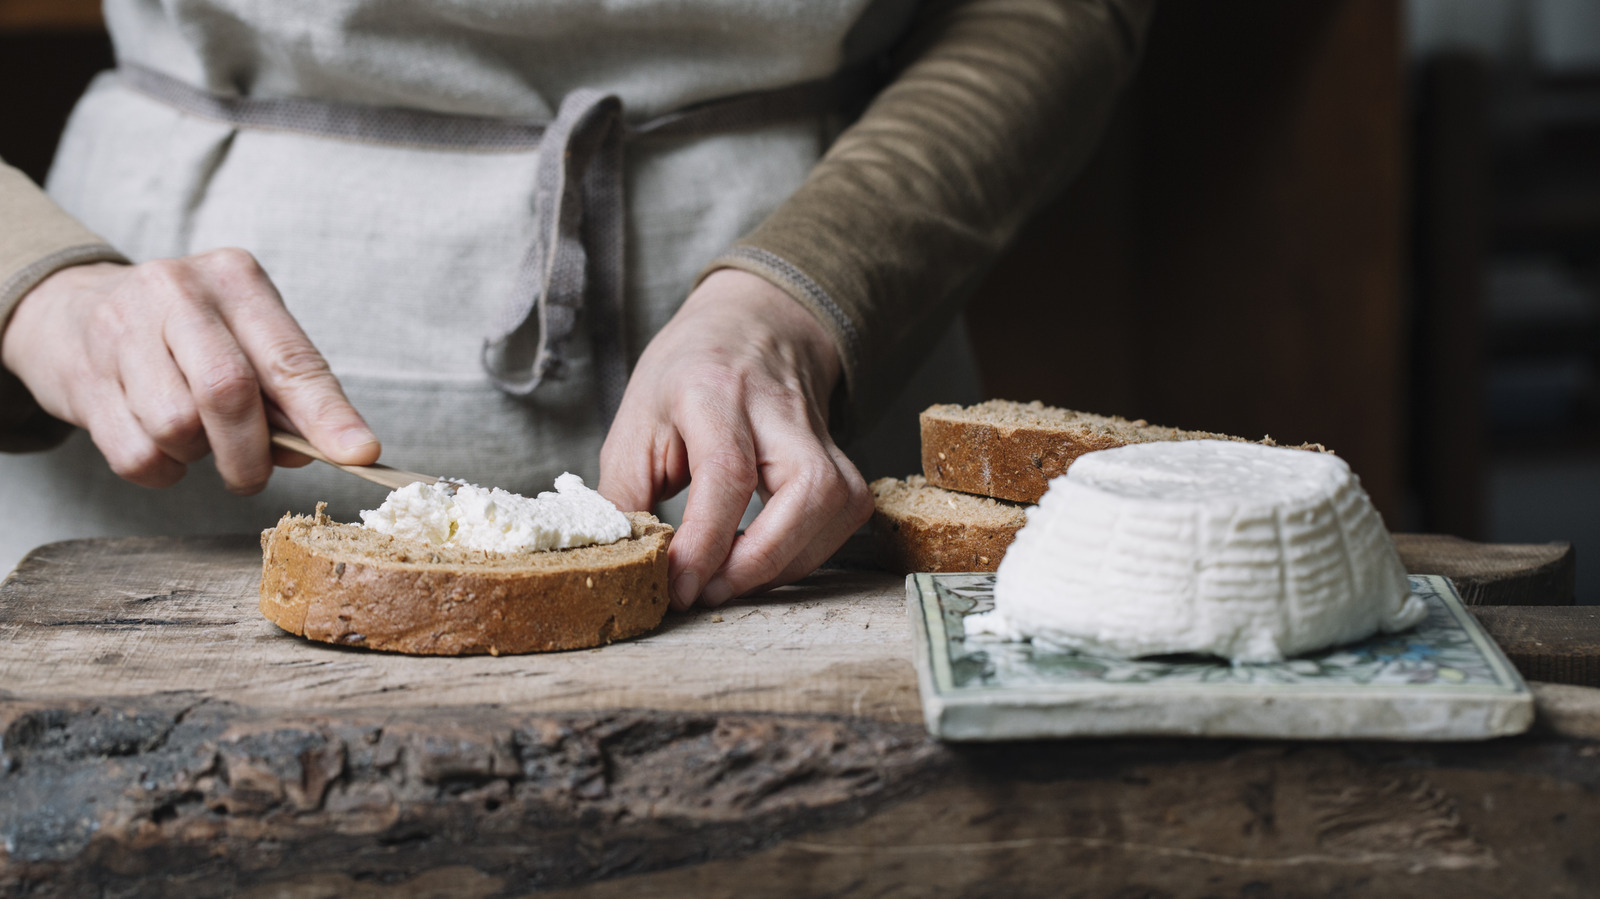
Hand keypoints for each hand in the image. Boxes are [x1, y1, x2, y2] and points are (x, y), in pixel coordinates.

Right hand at [0, 249, 379, 492]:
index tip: (360, 453)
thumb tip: (324, 449)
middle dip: (251, 454)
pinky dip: (161, 470)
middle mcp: (177, 292)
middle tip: (253, 477)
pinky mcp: (82, 377)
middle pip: (228, 392)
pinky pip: (136, 454)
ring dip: (197, 457)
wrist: (67, 312)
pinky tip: (161, 448)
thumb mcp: (241, 335)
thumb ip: (285, 389)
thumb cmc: (182, 334)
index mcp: (235, 278)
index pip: (290, 358)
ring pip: (177, 428)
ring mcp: (121, 330)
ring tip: (195, 440)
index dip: (327, 414)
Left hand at [599, 268, 872, 608]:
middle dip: (761, 560)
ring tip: (729, 578)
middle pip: (807, 490)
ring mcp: (822, 434)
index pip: (727, 473)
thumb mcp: (635, 422)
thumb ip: (626, 493)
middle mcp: (780, 410)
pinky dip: (806, 553)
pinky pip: (843, 518)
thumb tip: (624, 562)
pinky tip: (763, 557)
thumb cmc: (688, 376)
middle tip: (709, 592)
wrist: (753, 325)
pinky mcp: (843, 460)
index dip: (705, 542)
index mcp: (714, 391)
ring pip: (838, 507)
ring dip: (786, 563)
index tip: (678, 587)